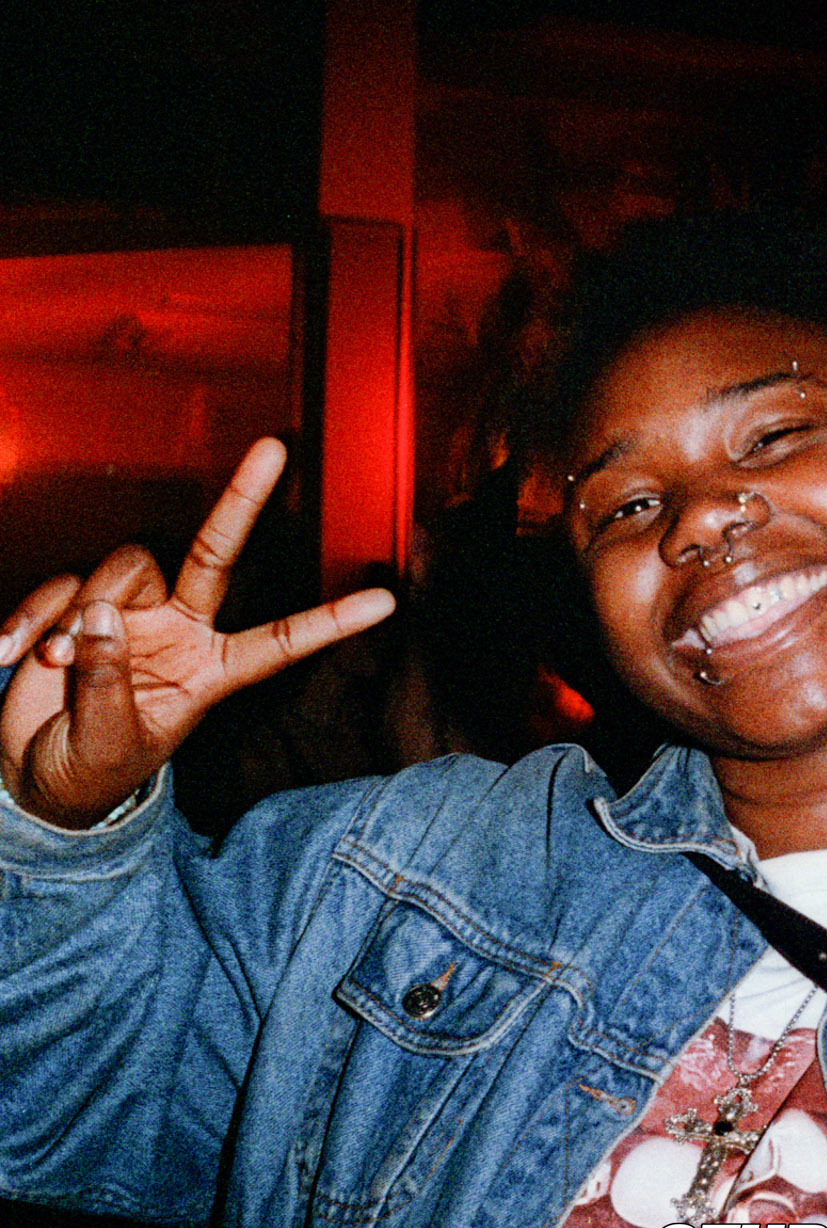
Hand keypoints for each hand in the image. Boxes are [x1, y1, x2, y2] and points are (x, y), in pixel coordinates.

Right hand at [0, 439, 395, 827]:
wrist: (34, 779)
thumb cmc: (89, 771)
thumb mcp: (106, 743)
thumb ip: (107, 681)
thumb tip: (102, 617)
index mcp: (212, 670)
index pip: (281, 641)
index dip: (331, 622)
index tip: (387, 602)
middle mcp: (181, 629)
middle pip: (214, 554)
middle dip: (241, 502)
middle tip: (272, 448)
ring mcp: (130, 613)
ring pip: (123, 567)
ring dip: (81, 611)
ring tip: (51, 666)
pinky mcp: (75, 607)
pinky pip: (60, 587)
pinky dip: (30, 616)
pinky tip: (6, 653)